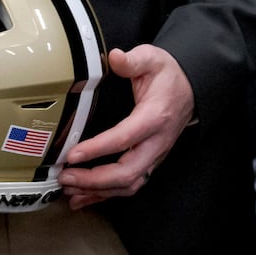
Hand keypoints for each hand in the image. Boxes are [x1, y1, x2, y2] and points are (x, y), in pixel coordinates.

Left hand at [58, 44, 195, 208]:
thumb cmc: (168, 76)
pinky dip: (106, 195)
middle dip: (94, 180)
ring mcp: (155, 155)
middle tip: (66, 176)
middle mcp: (157, 141)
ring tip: (70, 190)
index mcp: (155, 116)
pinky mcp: (150, 162)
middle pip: (128, 172)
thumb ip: (132, 60)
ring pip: (129, 184)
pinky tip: (84, 196)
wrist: (190, 88)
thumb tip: (114, 57)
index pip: (125, 138)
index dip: (98, 149)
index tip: (73, 155)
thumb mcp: (152, 59)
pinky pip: (130, 185)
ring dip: (98, 192)